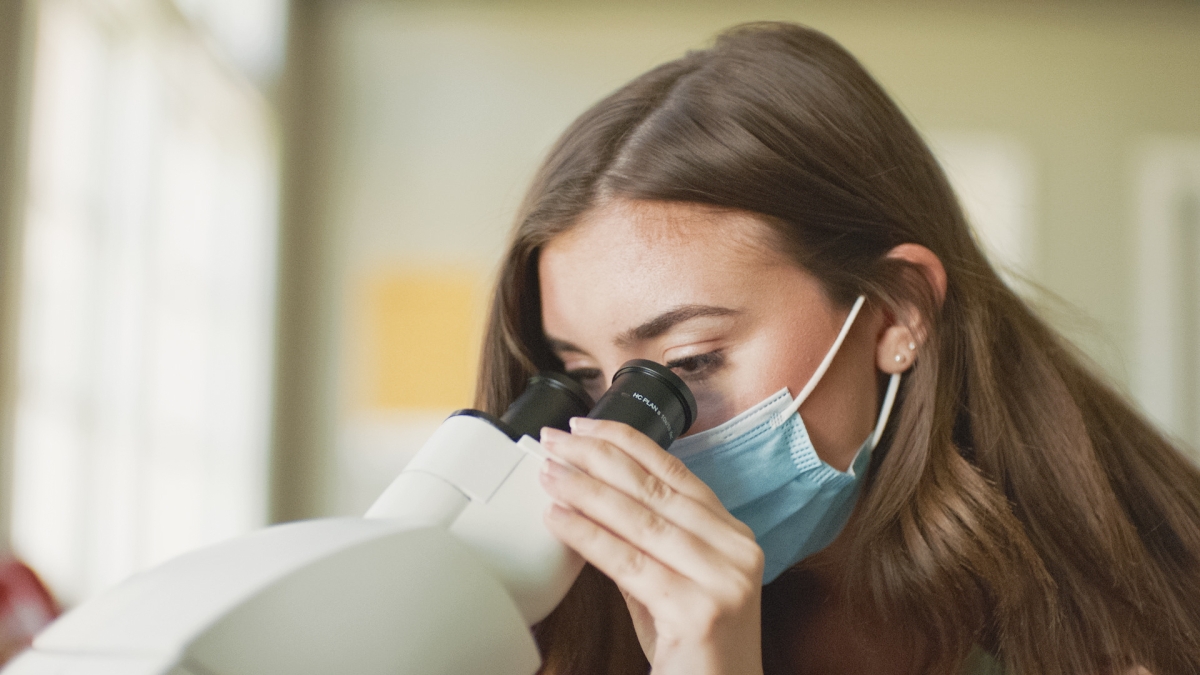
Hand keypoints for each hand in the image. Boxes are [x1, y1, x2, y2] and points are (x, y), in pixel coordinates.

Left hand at [538, 418, 764, 674]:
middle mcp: (737, 551)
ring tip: (549, 473)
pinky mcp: (700, 611)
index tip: (586, 426)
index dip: (628, 444)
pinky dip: (589, 537)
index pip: (676, 473)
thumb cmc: (693, 652)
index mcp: (734, 536)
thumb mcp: (672, 585)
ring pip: (640, 521)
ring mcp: (724, 580)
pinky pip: (630, 563)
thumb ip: (644, 543)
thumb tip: (590, 499)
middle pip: (655, 490)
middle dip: (598, 459)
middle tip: (555, 440)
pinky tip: (558, 519)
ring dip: (586, 492)